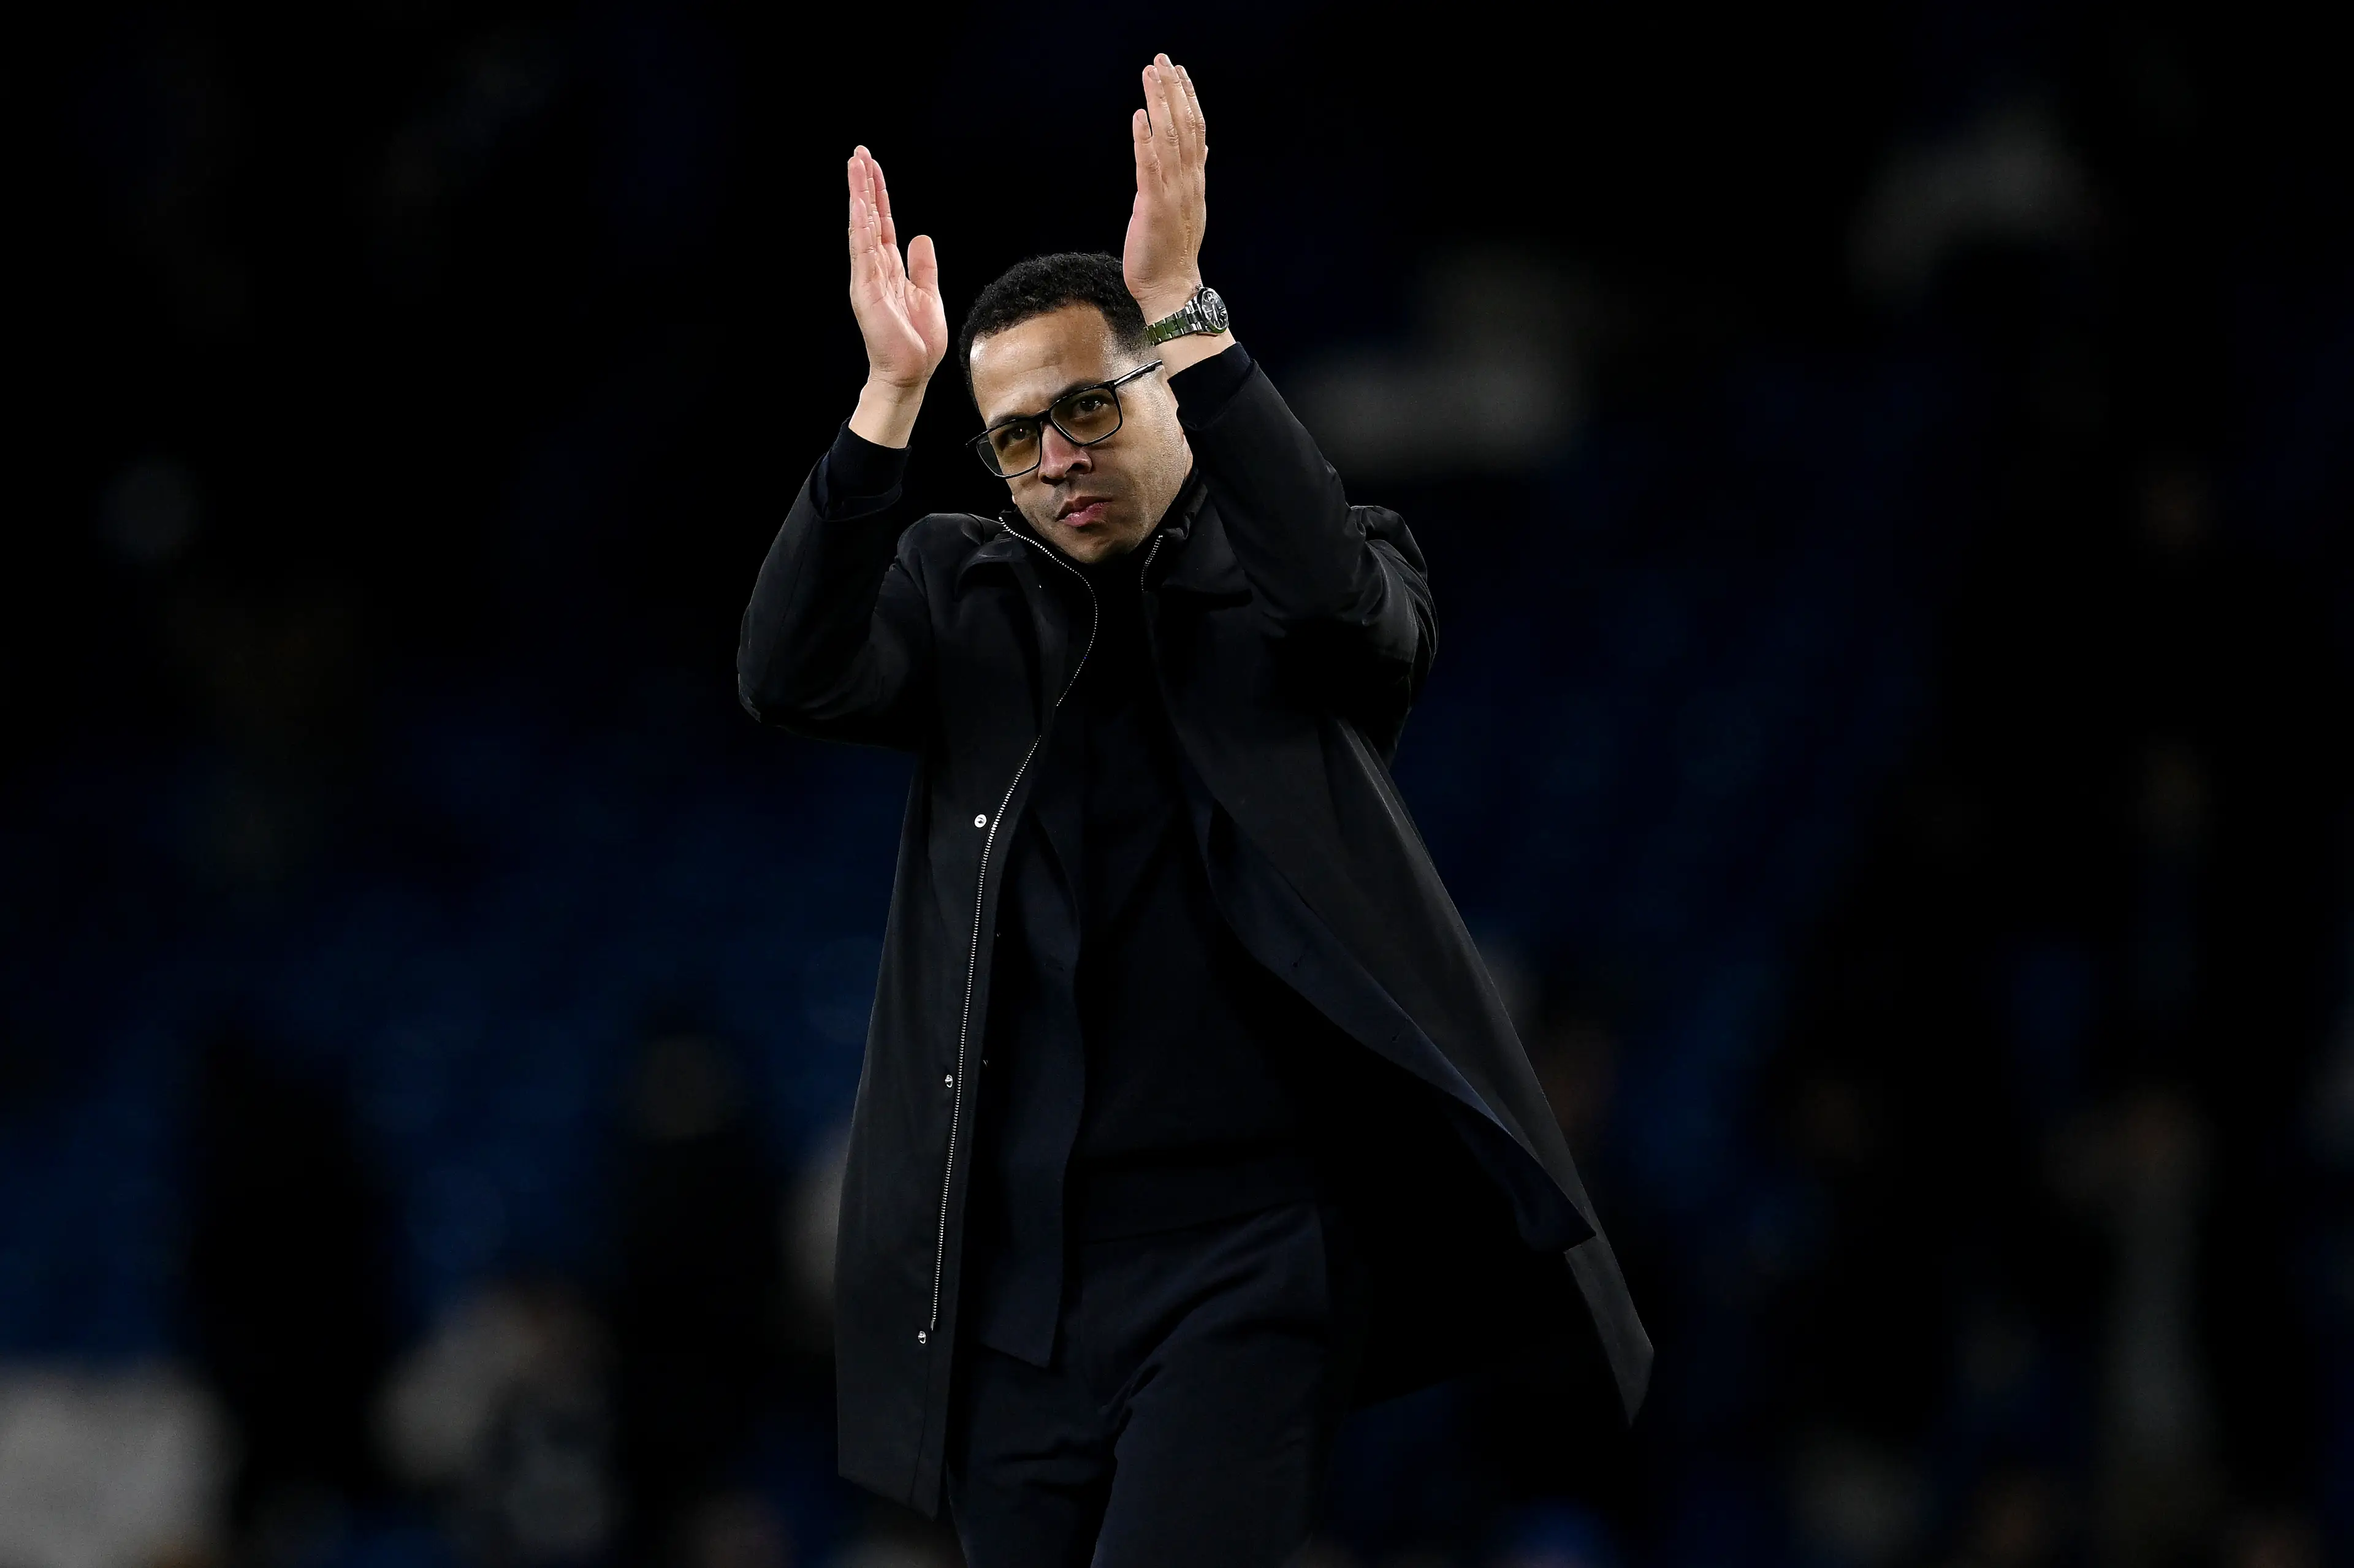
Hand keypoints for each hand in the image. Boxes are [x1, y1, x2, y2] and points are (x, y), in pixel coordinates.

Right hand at [845, 146, 944, 444]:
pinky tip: (858, 201)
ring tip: (855, 164)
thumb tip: (921, 237)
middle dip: (864, 184)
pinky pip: (862, 249)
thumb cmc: (917, 341)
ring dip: (859, 194)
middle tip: (859, 153)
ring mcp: (868, 276)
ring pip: (861, 226)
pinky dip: (860, 223)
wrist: (910, 373)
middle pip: (868, 217)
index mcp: (889, 268)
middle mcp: (874, 267)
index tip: (873, 167)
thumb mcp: (928, 293)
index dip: (879, 194)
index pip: (882, 223)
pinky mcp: (866, 288)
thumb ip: (922, 265)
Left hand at [1124, 55, 1208, 323]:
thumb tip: (1198, 150)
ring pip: (1170, 138)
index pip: (1195, 130)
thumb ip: (1188, 177)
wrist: (1171, 289)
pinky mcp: (1154, 206)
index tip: (1179, 71)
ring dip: (1160, 103)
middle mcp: (1188, 182)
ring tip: (1151, 74)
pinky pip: (1150, 166)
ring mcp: (1173, 192)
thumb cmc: (1171, 253)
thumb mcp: (1184, 208)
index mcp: (1194, 181)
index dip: (1188, 98)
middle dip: (1173, 89)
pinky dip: (1145, 139)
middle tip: (1161, 60)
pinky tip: (1140, 116)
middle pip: (1185, 125)